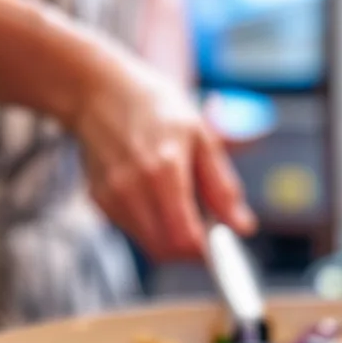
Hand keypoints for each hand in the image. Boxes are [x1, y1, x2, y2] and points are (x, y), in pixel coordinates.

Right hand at [70, 46, 255, 259]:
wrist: (98, 90)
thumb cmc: (154, 107)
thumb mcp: (201, 137)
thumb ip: (222, 187)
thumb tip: (243, 226)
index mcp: (164, 171)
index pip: (186, 239)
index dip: (207, 251)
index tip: (220, 244)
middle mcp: (133, 189)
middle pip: (168, 250)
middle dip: (192, 249)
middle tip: (205, 227)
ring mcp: (112, 196)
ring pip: (150, 246)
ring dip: (172, 239)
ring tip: (181, 206)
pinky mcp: (100, 200)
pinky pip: (134, 231)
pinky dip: (152, 227)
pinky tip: (156, 198)